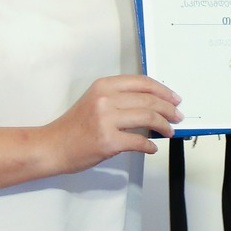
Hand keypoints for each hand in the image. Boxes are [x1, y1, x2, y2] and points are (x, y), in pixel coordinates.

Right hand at [49, 76, 181, 169]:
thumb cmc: (73, 127)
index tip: (174, 98)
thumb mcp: (95, 101)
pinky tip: (152, 147)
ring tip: (169, 130)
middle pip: (149, 99)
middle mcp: (105, 99)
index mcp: (103, 86)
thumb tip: (152, 105)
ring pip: (148, 117)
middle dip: (168, 108)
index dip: (163, 90)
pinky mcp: (108, 141)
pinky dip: (150, 146)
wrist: (52, 146)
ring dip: (164, 125)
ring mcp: (106, 120)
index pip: (142, 82)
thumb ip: (120, 99)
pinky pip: (139, 142)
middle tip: (177, 116)